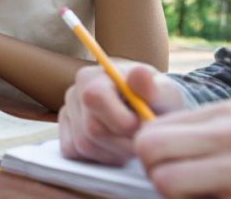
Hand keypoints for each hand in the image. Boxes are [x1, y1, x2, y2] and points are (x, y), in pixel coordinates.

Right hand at [59, 63, 186, 165]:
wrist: (148, 111)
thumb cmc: (156, 101)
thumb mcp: (164, 93)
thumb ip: (153, 87)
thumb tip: (140, 73)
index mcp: (93, 76)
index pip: (95, 98)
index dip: (120, 119)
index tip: (141, 126)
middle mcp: (74, 93)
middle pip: (92, 128)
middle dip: (122, 142)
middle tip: (142, 140)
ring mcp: (67, 114)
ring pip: (85, 145)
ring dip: (114, 152)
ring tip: (131, 143)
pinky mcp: (65, 134)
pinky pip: (76, 154)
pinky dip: (100, 157)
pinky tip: (116, 148)